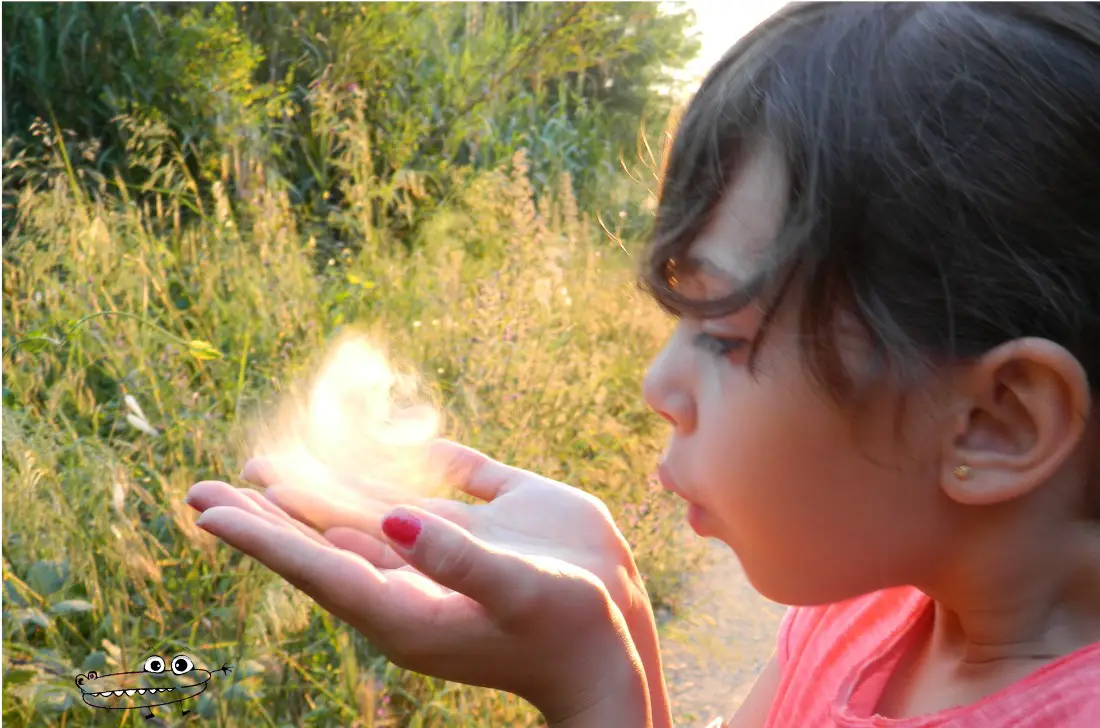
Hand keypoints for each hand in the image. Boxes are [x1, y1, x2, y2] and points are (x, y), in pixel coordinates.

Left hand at [184, 478, 650, 725]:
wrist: (622, 640)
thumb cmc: (571, 628)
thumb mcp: (519, 593)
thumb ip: (458, 560)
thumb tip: (392, 521)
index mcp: (406, 606)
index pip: (316, 565)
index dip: (261, 536)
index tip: (208, 512)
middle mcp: (416, 578)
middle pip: (322, 539)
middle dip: (265, 513)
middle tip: (201, 491)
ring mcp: (446, 553)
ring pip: (363, 514)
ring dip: (312, 490)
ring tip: (261, 470)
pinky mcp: (486, 527)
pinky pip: (432, 490)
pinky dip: (396, 468)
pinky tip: (373, 451)